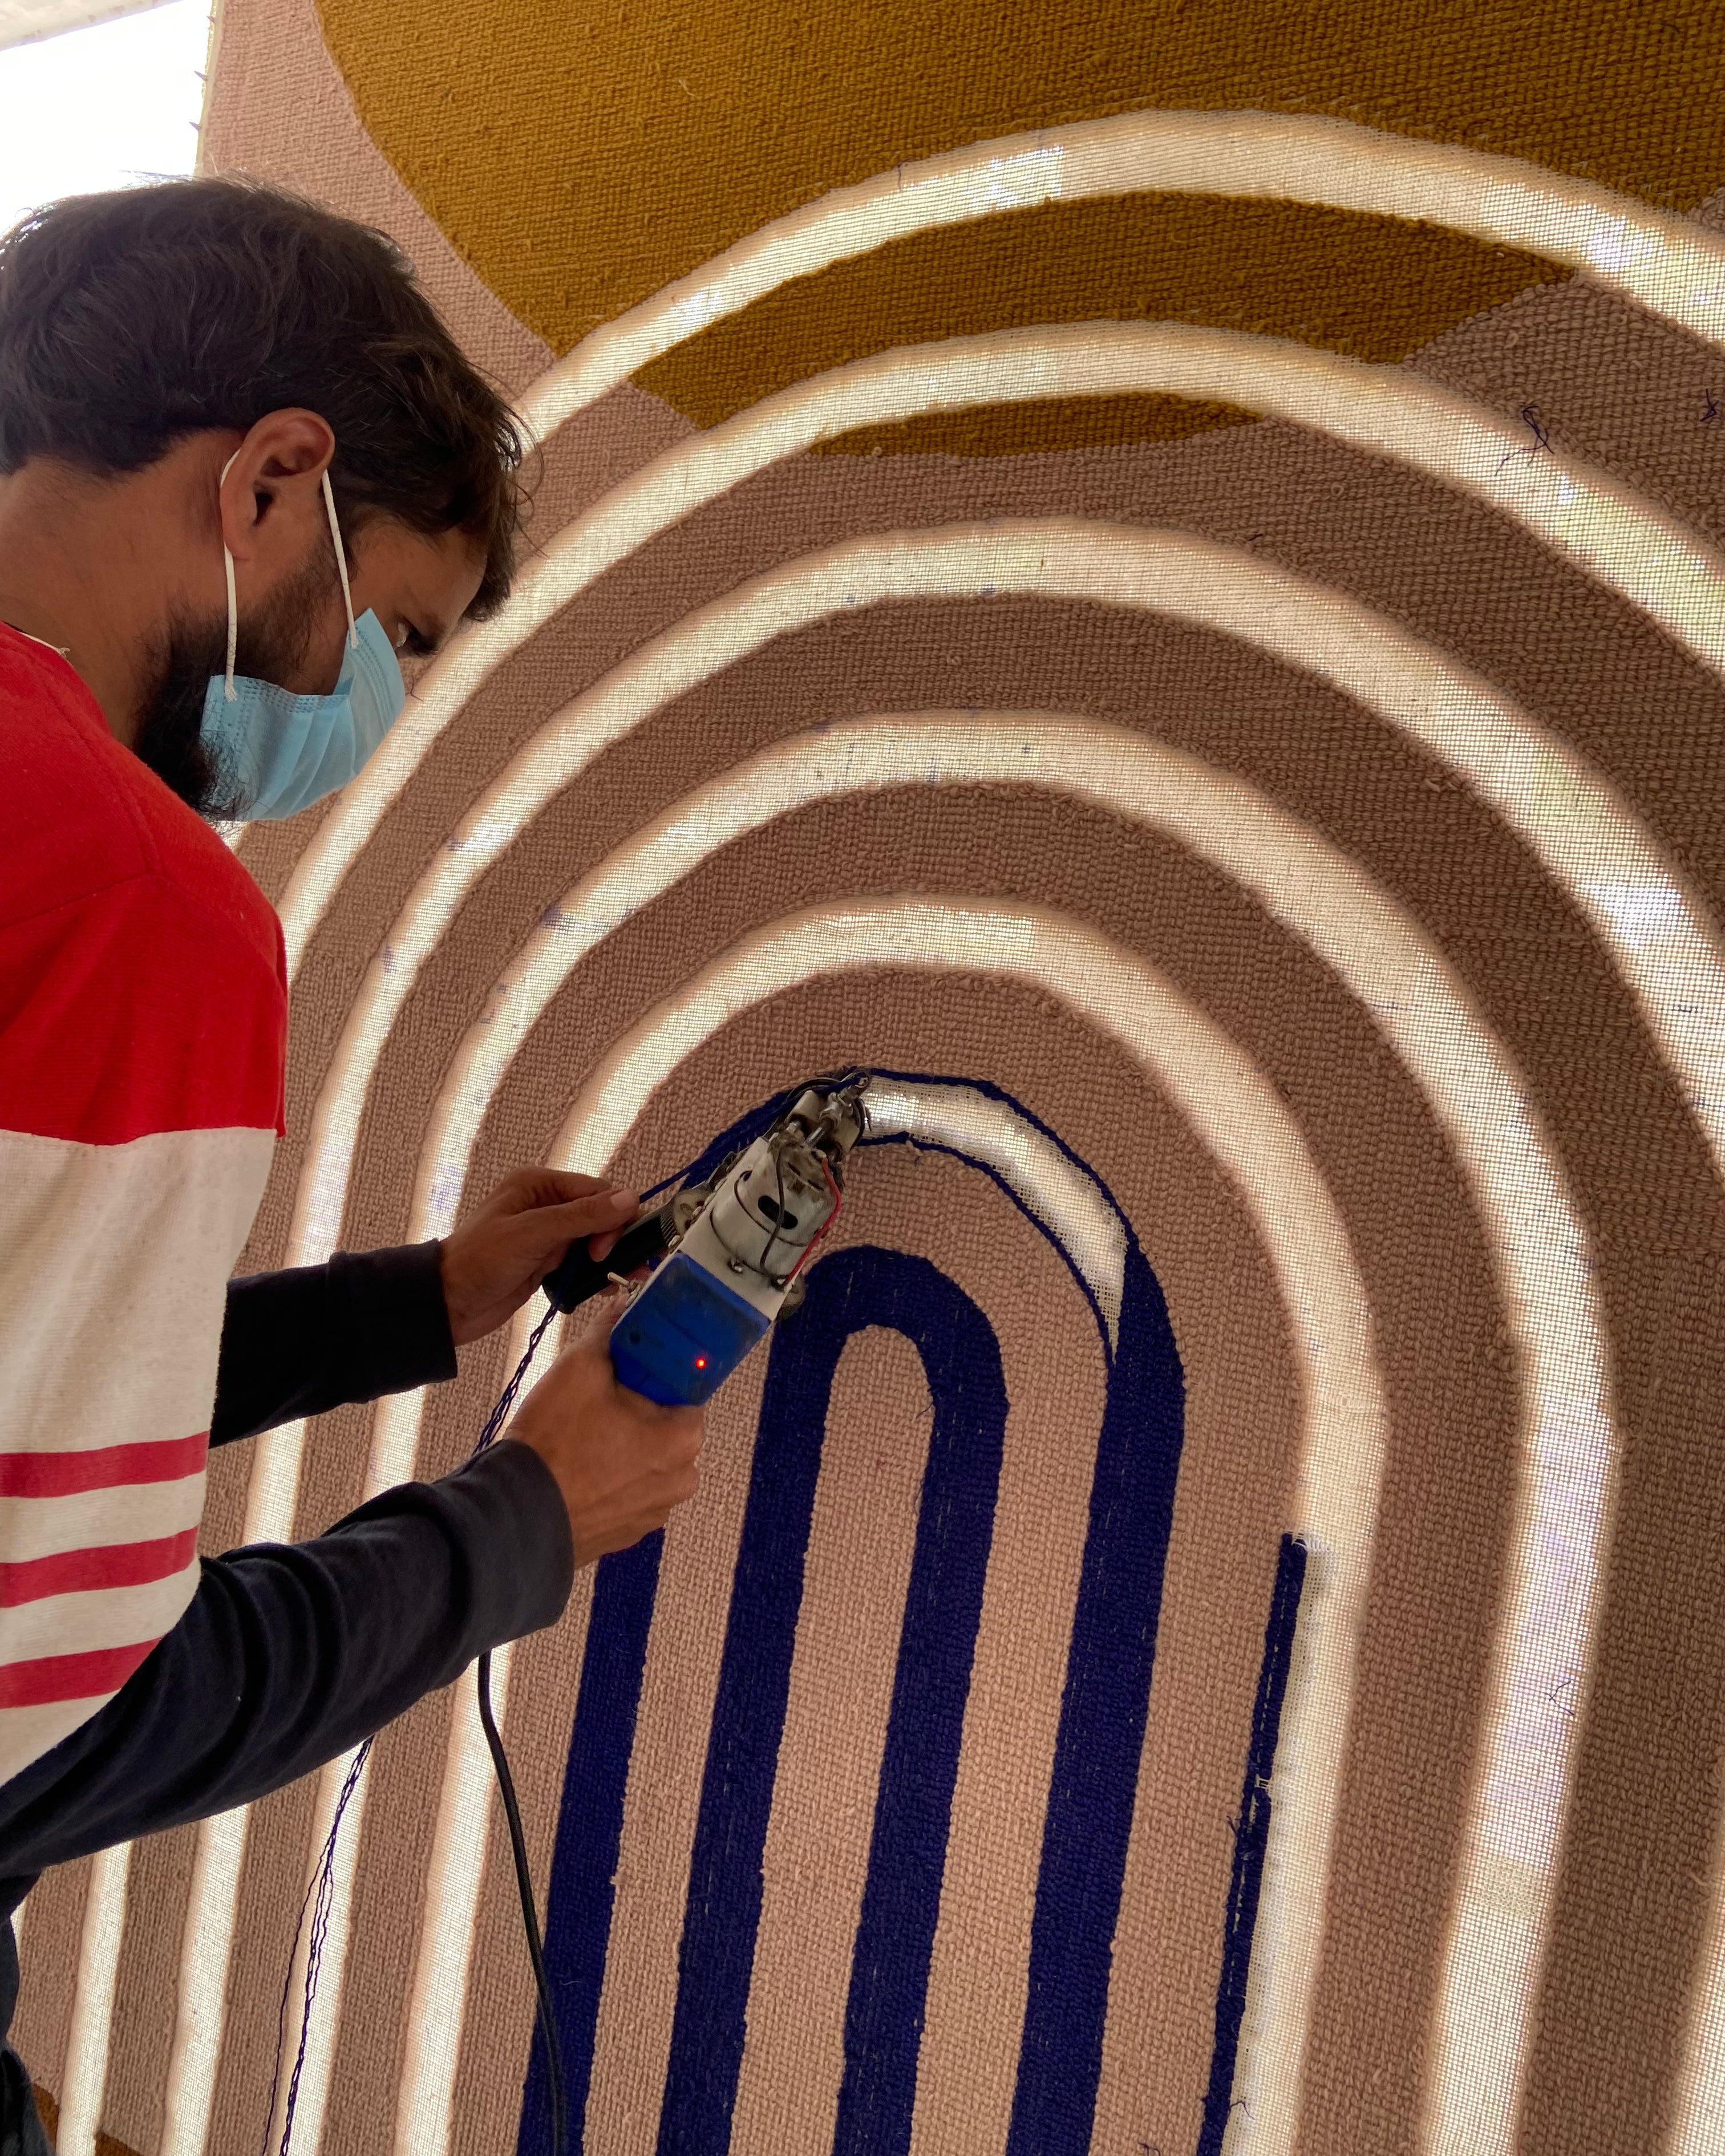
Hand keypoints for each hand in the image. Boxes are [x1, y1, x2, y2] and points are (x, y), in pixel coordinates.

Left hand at [439, 1167, 638, 1346]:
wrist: (448, 1303)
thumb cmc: (480, 1261)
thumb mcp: (532, 1234)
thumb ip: (581, 1216)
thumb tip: (630, 1199)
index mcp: (539, 1184)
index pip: (597, 1191)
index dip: (612, 1217)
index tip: (605, 1250)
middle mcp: (546, 1204)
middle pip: (601, 1214)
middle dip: (616, 1238)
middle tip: (622, 1266)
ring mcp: (548, 1234)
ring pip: (596, 1239)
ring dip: (611, 1257)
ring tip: (626, 1278)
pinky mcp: (548, 1261)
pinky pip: (583, 1261)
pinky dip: (596, 1273)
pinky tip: (604, 1286)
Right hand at [506, 1292, 704, 1564]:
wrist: (515, 1513)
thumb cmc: (552, 1444)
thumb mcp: (579, 1367)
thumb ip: (609, 1333)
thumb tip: (621, 1308)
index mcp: (683, 1437)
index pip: (687, 1386)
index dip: (657, 1369)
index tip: (631, 1364)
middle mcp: (681, 1477)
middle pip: (666, 1423)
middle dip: (637, 1406)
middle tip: (597, 1397)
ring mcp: (655, 1509)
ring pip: (645, 1456)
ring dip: (622, 1441)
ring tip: (581, 1435)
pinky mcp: (629, 1530)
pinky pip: (627, 1488)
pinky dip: (609, 1474)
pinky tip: (578, 1465)